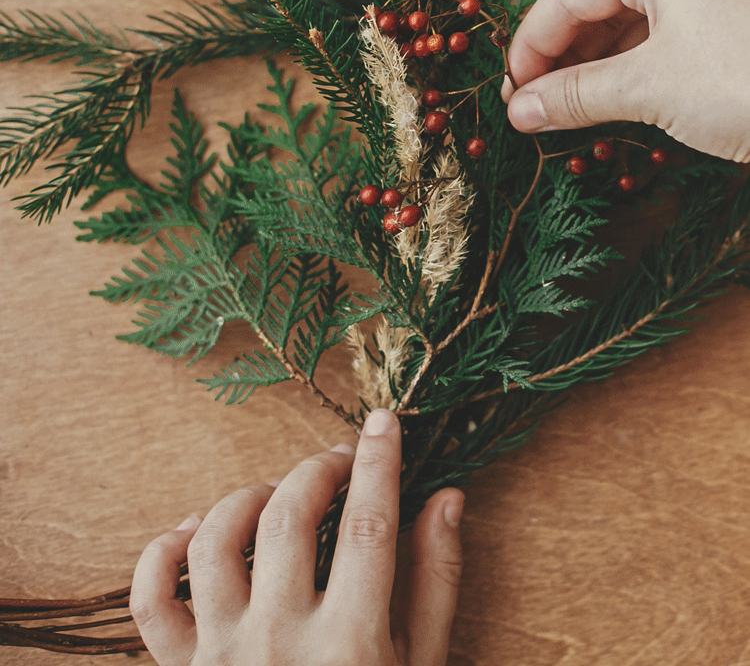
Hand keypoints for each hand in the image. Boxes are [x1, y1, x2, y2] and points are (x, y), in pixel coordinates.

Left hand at [130, 409, 463, 665]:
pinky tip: (194, 531)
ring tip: (276, 495)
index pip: (369, 525)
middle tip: (339, 460)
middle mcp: (281, 643)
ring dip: (246, 498)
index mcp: (351, 646)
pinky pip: (151, 598)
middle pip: (292, 518)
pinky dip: (162, 551)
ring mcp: (222, 656)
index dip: (380, 462)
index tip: (386, 423)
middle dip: (319, 469)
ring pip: (216, 542)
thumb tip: (447, 499)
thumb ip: (436, 583)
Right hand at [502, 0, 749, 161]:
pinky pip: (663, 41)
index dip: (530, 48)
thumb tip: (519, 110)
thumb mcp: (650, 88)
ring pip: (629, 26)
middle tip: (534, 110)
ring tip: (569, 116)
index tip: (510, 95)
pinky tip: (615, 109)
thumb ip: (576, 95)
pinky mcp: (730, 22)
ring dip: (594, 73)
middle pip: (595, 6)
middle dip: (561, 61)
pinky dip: (632, 75)